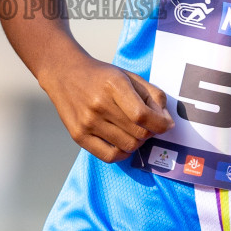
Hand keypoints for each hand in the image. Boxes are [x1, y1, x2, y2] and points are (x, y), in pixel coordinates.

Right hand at [39, 50, 172, 162]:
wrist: (64, 73)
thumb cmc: (100, 76)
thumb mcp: (129, 76)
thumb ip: (152, 96)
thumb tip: (166, 122)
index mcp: (113, 85)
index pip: (143, 115)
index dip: (160, 124)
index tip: (165, 124)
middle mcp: (98, 104)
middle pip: (138, 133)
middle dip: (150, 132)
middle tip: (146, 125)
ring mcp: (87, 122)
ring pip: (128, 146)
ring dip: (137, 141)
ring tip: (132, 130)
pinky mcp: (78, 136)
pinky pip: (110, 156)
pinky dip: (122, 153)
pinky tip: (122, 141)